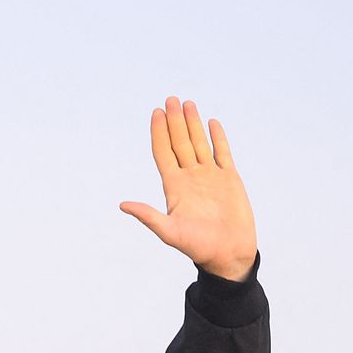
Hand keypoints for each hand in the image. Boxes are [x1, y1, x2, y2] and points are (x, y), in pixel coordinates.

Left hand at [120, 97, 256, 280]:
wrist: (228, 253)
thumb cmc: (197, 247)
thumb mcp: (169, 231)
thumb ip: (148, 216)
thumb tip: (123, 205)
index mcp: (174, 187)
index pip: (163, 153)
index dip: (158, 133)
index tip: (155, 112)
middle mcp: (190, 178)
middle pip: (179, 143)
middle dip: (174, 121)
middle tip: (170, 99)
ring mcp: (210, 177)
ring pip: (199, 143)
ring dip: (192, 124)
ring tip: (187, 103)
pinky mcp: (229, 179)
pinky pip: (222, 153)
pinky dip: (218, 137)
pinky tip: (211, 122)